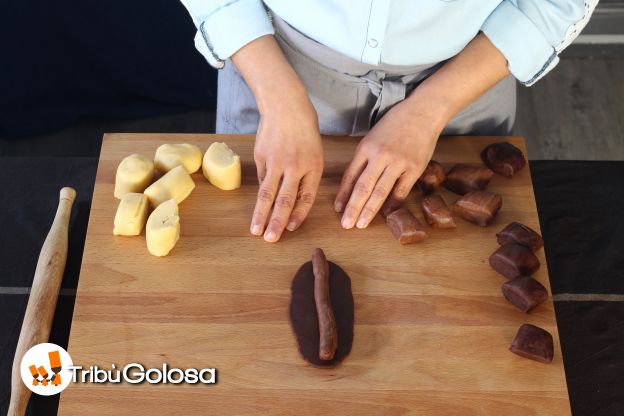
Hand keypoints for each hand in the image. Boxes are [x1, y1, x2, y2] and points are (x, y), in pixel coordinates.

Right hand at [251, 92, 322, 241]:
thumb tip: (290, 201)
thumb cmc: (304, 131)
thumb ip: (304, 177)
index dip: (298, 214)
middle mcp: (295, 166)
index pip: (306, 197)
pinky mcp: (261, 157)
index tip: (290, 229)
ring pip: (267, 194)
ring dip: (261, 215)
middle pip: (285, 199)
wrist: (286, 105)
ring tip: (256, 230)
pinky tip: (258, 205)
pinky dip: (260, 192)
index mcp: (313, 166)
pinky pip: (261, 178)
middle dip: (277, 222)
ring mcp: (276, 162)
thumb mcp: (314, 153)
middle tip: (271, 239)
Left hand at [334, 98, 443, 228]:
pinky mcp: (415, 168)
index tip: (338, 210)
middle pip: (363, 187)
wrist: (422, 112)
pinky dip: (392, 203)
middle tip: (346, 225)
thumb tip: (354, 183)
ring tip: (361, 224)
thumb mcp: (373, 137)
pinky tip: (385, 214)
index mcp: (366, 148)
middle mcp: (380, 156)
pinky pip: (401, 190)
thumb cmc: (395, 124)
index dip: (343, 194)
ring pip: (380, 191)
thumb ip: (364, 158)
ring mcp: (398, 162)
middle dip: (353, 208)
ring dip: (369, 210)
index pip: (350, 176)